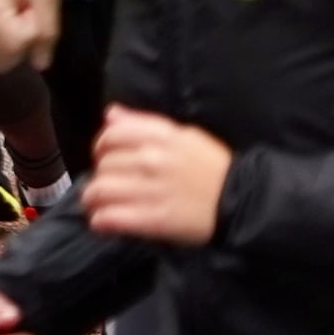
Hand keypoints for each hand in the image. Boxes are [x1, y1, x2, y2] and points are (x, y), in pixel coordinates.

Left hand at [81, 107, 233, 244]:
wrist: (240, 200)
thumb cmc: (211, 168)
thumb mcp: (185, 135)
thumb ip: (144, 124)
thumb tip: (111, 114)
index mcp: (163, 137)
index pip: (111, 135)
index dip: (101, 147)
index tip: (106, 157)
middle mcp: (153, 160)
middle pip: (103, 164)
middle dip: (100, 175)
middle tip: (107, 184)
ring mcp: (152, 190)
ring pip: (99, 191)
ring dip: (93, 199)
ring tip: (99, 204)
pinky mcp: (152, 220)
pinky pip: (109, 218)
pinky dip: (100, 220)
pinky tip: (105, 221)